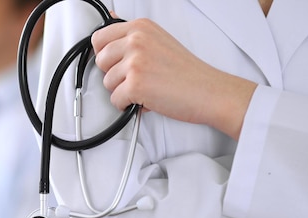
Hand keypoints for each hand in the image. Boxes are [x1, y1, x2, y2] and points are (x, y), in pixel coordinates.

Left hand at [91, 15, 256, 139]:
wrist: (208, 91)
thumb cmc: (187, 71)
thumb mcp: (159, 40)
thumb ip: (134, 36)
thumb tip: (111, 21)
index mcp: (141, 27)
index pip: (99, 38)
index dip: (104, 55)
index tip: (114, 63)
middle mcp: (136, 40)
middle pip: (100, 61)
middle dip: (113, 75)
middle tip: (135, 78)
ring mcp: (135, 62)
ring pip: (106, 83)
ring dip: (122, 91)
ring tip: (145, 89)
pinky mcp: (135, 84)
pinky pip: (115, 101)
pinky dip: (127, 106)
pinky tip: (146, 100)